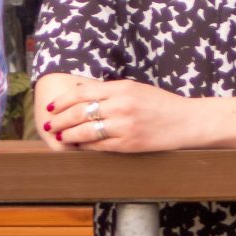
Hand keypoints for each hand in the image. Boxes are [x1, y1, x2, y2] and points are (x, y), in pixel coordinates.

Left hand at [39, 76, 207, 151]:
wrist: (187, 121)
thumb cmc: (161, 104)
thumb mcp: (136, 89)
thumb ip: (111, 91)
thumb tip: (82, 93)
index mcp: (121, 88)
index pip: (82, 92)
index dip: (62, 100)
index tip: (51, 106)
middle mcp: (121, 105)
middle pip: (79, 111)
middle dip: (59, 119)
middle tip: (48, 124)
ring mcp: (124, 126)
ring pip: (85, 130)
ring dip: (68, 134)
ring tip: (59, 136)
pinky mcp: (129, 144)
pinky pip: (99, 146)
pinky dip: (84, 146)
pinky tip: (77, 146)